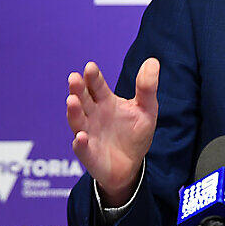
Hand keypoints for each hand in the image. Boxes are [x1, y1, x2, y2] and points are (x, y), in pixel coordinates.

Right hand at [66, 58, 158, 205]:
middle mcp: (93, 115)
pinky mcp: (88, 153)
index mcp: (105, 101)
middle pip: (83, 99)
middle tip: (74, 78)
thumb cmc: (136, 133)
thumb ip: (147, 87)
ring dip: (74, 111)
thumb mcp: (147, 109)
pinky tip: (81, 136)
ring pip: (77, 120)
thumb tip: (153, 61)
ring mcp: (88, 133)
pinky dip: (80, 142)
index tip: (90, 67)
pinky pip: (82, 147)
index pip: (96, 86)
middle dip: (78, 89)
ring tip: (72, 100)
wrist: (131, 164)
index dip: (93, 77)